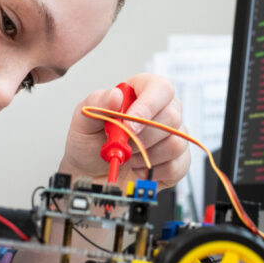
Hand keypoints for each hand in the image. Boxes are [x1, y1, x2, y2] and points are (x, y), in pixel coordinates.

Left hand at [59, 73, 190, 189]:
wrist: (89, 173)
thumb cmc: (89, 142)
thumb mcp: (84, 118)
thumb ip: (97, 103)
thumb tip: (116, 95)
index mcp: (143, 91)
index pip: (160, 89)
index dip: (147, 107)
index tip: (128, 125)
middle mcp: (163, 110)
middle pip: (172, 117)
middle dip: (142, 138)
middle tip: (122, 145)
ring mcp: (174, 135)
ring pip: (175, 143)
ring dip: (145, 156)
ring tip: (129, 156)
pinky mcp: (178, 160)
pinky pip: (177, 166)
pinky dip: (152, 171)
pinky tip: (139, 168)